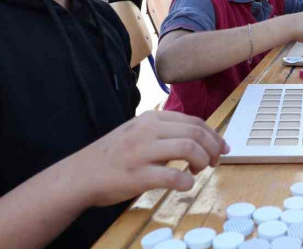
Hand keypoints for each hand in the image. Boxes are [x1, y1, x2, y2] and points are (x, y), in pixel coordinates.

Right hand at [66, 110, 228, 207]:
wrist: (80, 175)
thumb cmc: (112, 156)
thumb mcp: (137, 132)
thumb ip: (163, 131)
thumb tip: (197, 138)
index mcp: (150, 119)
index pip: (193, 121)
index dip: (214, 134)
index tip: (222, 147)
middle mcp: (147, 131)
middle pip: (196, 132)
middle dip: (213, 147)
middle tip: (215, 161)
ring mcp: (142, 152)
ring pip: (189, 148)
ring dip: (203, 161)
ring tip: (199, 170)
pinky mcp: (138, 175)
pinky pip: (173, 176)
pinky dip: (186, 181)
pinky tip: (185, 184)